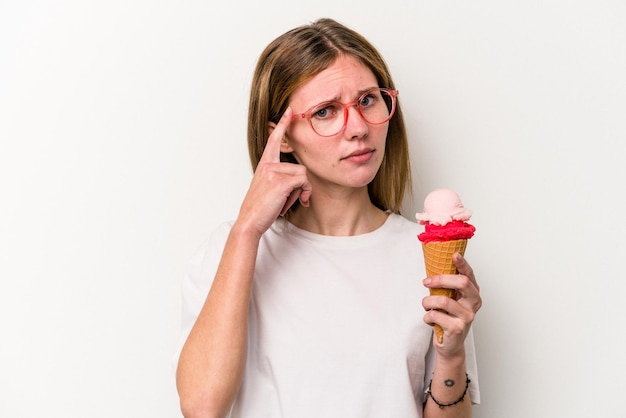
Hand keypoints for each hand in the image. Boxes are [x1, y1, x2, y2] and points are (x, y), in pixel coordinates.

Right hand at [236, 108, 311, 236]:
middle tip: (291, 200)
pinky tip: (290, 204)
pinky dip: (301, 195)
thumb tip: (302, 182)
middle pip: (300, 168)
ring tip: (286, 203)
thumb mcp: (269, 189)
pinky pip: (303, 182)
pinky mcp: (280, 180)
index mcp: (264, 165)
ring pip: (303, 176)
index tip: (289, 111)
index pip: (274, 140)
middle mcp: (268, 165)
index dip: (282, 125)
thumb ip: (281, 179)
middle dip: (301, 187)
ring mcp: (273, 171)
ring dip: (301, 193)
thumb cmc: (260, 208)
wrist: (249, 221)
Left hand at [422, 252, 480, 357]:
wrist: (450, 344)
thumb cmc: (448, 318)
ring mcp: (467, 316)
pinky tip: (431, 320)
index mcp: (473, 293)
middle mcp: (474, 303)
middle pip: (461, 282)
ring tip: (426, 306)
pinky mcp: (457, 328)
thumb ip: (447, 286)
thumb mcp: (450, 299)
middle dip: (440, 279)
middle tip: (426, 282)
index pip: (469, 274)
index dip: (462, 264)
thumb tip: (433, 266)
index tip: (454, 254)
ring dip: (428, 302)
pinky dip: (427, 316)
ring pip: (443, 300)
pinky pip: (435, 315)